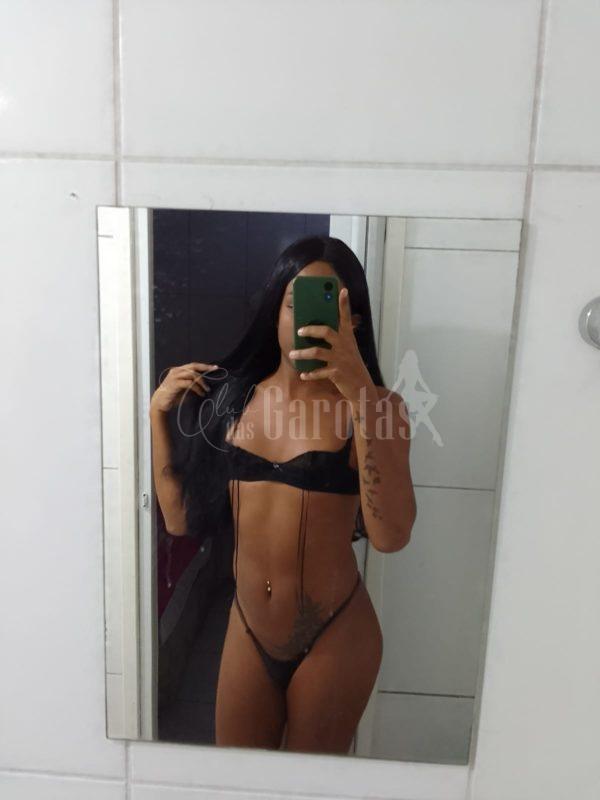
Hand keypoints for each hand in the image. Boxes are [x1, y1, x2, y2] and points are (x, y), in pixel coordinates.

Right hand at [150, 362, 218, 413]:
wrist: (160, 403)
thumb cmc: (172, 396)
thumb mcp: (184, 388)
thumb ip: (192, 384)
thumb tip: (205, 384)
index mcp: (178, 370)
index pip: (193, 365)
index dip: (204, 366)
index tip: (214, 367)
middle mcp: (176, 371)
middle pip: (193, 366)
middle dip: (205, 368)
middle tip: (214, 370)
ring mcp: (175, 376)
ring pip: (192, 374)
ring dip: (202, 382)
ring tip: (207, 389)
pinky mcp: (174, 383)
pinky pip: (189, 383)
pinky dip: (197, 388)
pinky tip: (200, 393)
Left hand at [288, 287, 374, 402]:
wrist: (361, 387)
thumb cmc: (351, 365)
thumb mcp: (347, 349)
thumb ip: (337, 338)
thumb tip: (317, 330)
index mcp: (347, 337)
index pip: (345, 317)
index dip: (344, 304)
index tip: (342, 290)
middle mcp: (344, 345)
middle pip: (326, 331)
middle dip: (310, 329)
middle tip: (299, 331)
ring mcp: (340, 359)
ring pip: (317, 352)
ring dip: (302, 354)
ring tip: (292, 354)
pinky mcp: (336, 373)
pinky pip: (318, 372)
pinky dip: (309, 374)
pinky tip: (303, 374)